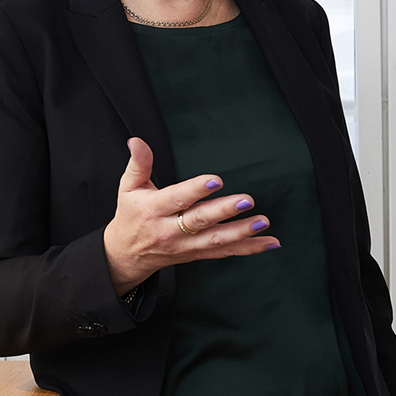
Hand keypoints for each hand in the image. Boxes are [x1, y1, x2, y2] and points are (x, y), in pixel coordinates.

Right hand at [102, 138, 278, 294]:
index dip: (195, 190)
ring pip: (215, 240)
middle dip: (224, 211)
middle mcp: (170, 230)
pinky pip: (225, 252)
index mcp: (154, 210)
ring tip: (262, 221)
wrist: (126, 254)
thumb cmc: (131, 214)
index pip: (176, 199)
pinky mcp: (197, 254)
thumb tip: (136, 141)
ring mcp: (185, 245)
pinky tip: (269, 242)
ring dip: (241, 232)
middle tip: (247, 199)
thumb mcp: (128, 187)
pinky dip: (248, 249)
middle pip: (199, 220)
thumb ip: (138, 163)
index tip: (215, 180)